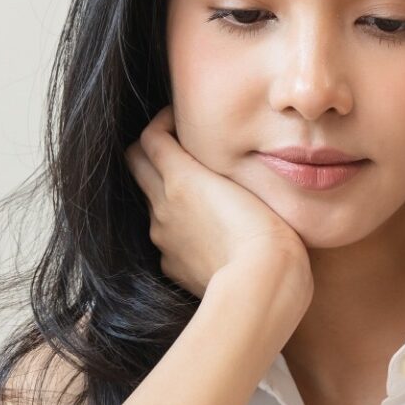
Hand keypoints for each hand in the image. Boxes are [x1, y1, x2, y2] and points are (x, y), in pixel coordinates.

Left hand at [123, 105, 310, 299]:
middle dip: (151, 150)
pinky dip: (178, 229)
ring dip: (166, 191)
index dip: (161, 122)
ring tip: (201, 194)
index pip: (149, 136)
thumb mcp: (247, 183)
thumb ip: (219, 164)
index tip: (179, 120)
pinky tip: (207, 233)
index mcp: (180, 177)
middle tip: (177, 148)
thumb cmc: (268, 229)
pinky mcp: (171, 264)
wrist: (262, 284)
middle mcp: (162, 204)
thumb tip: (207, 157)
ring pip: (152, 202)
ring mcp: (163, 236)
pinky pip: (166, 239)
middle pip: (135, 163)